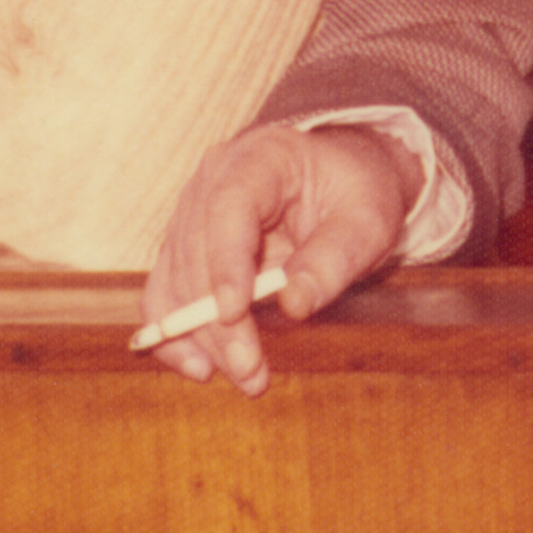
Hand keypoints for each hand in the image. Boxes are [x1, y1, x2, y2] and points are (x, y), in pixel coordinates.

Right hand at [136, 120, 418, 390]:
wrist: (342, 178)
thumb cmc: (356, 193)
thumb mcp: (367, 221)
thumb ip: (334, 259)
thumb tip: (294, 304)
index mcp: (261, 157)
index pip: (228, 206)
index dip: (226, 261)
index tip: (236, 312)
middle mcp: (213, 180)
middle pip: (197, 252)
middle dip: (219, 320)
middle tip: (251, 372)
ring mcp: (193, 213)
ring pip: (176, 279)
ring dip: (202, 336)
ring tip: (245, 375)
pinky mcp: (186, 248)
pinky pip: (165, 293)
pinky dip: (174, 332)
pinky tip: (199, 366)